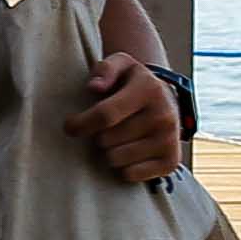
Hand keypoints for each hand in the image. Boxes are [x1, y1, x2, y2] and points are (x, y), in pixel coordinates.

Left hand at [74, 51, 183, 182]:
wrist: (165, 99)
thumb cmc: (133, 83)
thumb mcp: (120, 64)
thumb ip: (104, 69)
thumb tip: (94, 87)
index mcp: (149, 90)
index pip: (105, 115)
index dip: (81, 123)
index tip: (69, 126)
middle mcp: (164, 116)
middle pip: (107, 140)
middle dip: (97, 135)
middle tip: (105, 128)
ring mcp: (169, 140)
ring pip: (116, 159)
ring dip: (109, 151)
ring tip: (117, 138)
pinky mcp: (171, 161)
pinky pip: (130, 175)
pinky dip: (123, 167)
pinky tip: (128, 151)